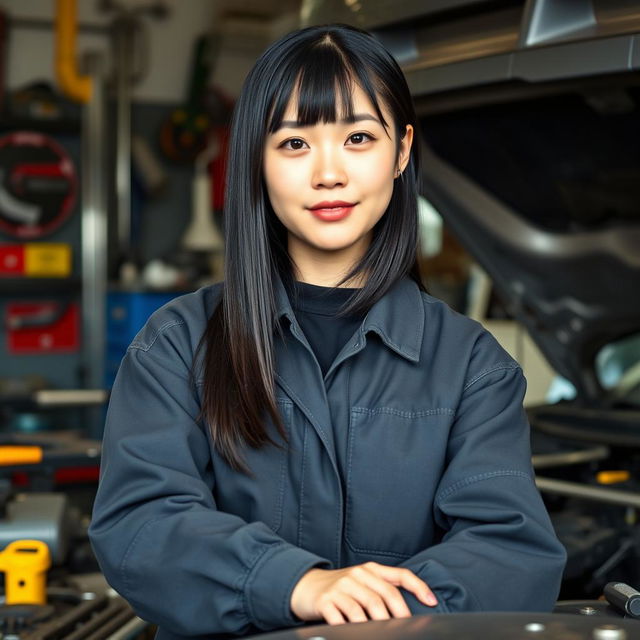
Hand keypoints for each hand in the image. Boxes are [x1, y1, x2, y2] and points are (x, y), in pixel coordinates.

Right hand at [290, 561, 436, 624]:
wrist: (306, 585)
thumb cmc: (340, 587)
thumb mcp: (362, 582)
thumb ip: (382, 590)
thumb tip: (407, 612)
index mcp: (371, 570)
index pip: (400, 575)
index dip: (418, 587)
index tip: (432, 602)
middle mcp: (357, 575)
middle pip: (384, 596)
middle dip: (399, 616)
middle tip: (406, 630)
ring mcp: (340, 587)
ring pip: (365, 608)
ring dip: (376, 625)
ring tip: (382, 634)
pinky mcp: (325, 601)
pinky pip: (341, 617)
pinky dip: (351, 629)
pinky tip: (355, 634)